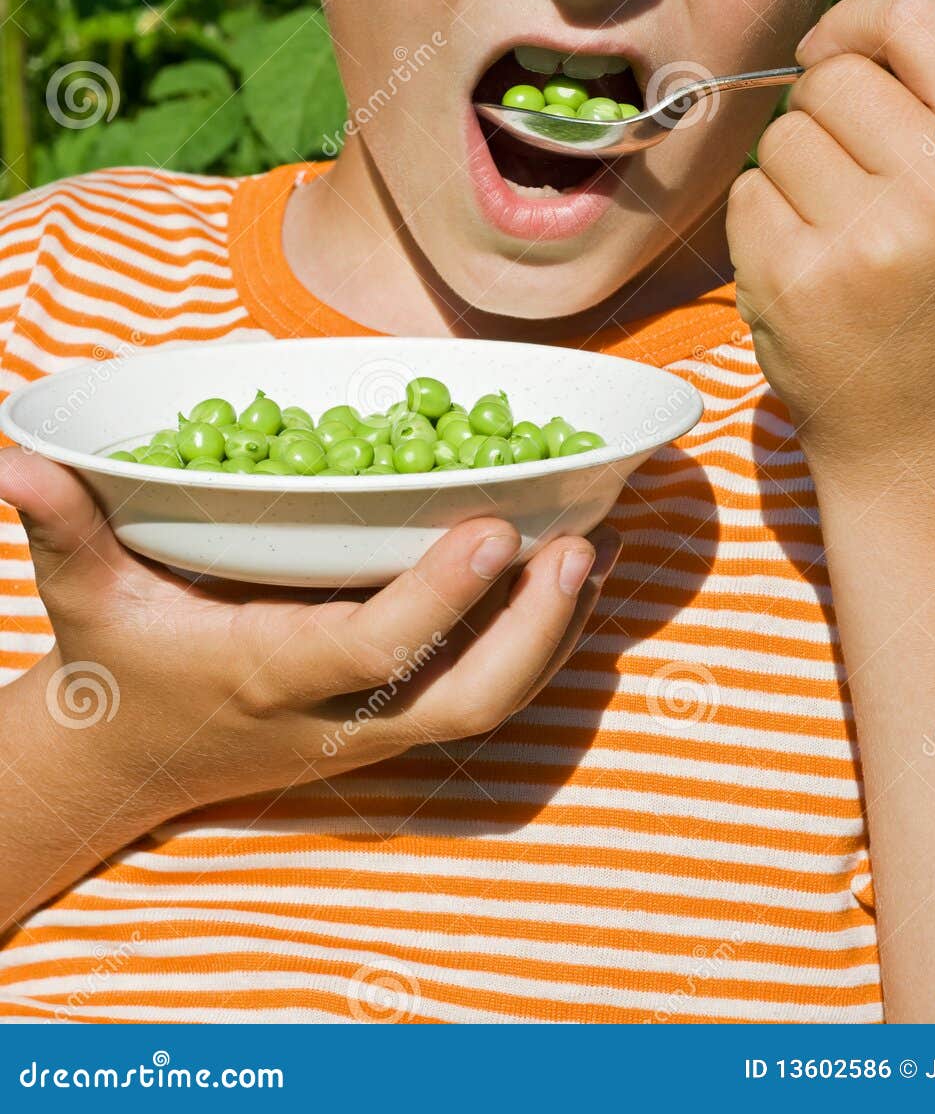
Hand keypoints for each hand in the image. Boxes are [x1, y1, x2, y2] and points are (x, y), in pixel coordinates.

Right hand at [0, 447, 618, 814]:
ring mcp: (373, 728)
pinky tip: (570, 581)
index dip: (440, 594)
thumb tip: (9, 455)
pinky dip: (537, 644)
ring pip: (489, 705)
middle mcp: (337, 713)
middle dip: (532, 634)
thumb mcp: (81, 593)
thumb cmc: (116, 660)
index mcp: (268, 673)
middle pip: (464, 701)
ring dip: (552, 637)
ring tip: (595, 549)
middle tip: (576, 546)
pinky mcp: (392, 720)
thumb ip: (60, 523)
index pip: (371, 647)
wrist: (128, 760)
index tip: (496, 527)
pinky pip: (482, 693)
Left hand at [725, 0, 934, 473]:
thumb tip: (844, 32)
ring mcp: (867, 235)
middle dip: (821, 113)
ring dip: (793, 177)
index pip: (917, 17)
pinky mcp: (796, 279)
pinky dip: (762, 227)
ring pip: (781, 138)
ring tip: (840, 239)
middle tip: (849, 180)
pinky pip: (746, 197)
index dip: (858, 23)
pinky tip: (808, 273)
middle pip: (831, 78)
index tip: (835, 50)